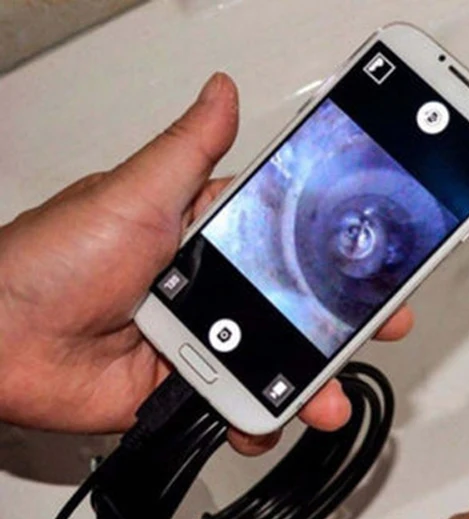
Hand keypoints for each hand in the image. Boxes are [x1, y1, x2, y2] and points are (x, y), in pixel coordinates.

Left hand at [0, 73, 412, 451]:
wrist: (1, 342)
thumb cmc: (52, 259)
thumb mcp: (135, 193)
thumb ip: (190, 152)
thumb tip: (221, 93)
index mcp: (205, 241)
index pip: (287, 245)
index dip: (332, 257)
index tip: (372, 267)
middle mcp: (209, 293)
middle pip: (291, 312)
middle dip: (338, 327)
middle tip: (375, 328)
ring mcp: (201, 345)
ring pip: (272, 366)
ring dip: (307, 386)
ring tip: (325, 398)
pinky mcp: (184, 390)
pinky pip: (235, 408)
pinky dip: (254, 420)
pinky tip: (263, 420)